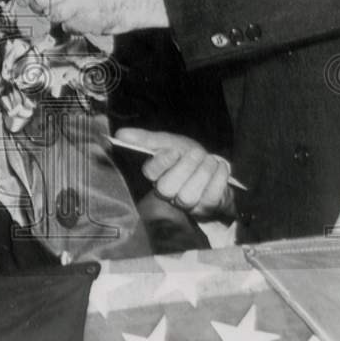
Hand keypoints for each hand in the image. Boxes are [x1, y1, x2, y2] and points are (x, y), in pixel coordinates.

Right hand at [115, 127, 235, 220]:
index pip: (150, 174)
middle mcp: (169, 193)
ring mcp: (188, 204)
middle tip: (197, 153)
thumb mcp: (169, 142)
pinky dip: (218, 178)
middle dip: (184, 168)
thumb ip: (146, 139)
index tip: (174, 150)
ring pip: (188, 196)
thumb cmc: (188, 156)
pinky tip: (220, 167)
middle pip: (167, 188)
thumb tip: (119, 133)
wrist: (215, 168)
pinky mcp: (207, 207)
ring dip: (202, 173)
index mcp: (157, 175)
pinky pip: (211, 196)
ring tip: (210, 160)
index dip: (162, 162)